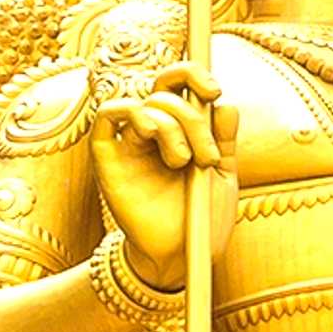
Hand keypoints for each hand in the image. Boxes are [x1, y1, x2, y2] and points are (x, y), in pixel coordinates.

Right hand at [92, 63, 239, 293]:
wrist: (181, 257)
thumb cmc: (201, 220)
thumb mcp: (223, 176)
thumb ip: (224, 139)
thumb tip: (225, 104)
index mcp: (182, 130)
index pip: (179, 84)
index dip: (193, 74)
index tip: (214, 91)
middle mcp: (154, 132)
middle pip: (165, 92)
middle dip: (193, 118)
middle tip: (207, 155)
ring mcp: (130, 143)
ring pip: (145, 104)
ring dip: (171, 127)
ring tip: (183, 163)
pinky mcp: (108, 158)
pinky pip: (107, 115)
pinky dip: (131, 113)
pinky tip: (149, 136)